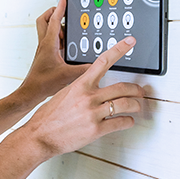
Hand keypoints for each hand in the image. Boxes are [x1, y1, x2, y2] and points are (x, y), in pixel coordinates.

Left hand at [21, 0, 87, 100]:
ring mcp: (44, 50)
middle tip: (64, 9)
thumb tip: (100, 65)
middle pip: (45, 21)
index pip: (55, 20)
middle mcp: (45, 44)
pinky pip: (52, 41)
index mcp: (49, 44)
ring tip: (71, 27)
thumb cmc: (43, 83)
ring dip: (58, 26)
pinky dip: (60, 38)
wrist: (31, 92)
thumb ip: (85, 69)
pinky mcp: (46, 56)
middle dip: (54, 12)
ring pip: (48, 30)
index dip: (60, 8)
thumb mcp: (68, 75)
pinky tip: (69, 45)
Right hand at [22, 36, 144, 159]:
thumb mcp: (62, 95)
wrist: (39, 136)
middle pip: (123, 87)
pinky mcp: (97, 130)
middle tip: (140, 92)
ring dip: (136, 106)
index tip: (130, 42)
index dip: (118, 50)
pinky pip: (122, 122)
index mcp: (79, 86)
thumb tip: (92, 89)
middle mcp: (88, 97)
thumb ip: (79, 90)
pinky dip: (128, 121)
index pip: (102, 62)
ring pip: (127, 104)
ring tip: (136, 107)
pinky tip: (126, 121)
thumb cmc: (47, 118)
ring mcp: (93, 114)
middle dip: (137, 90)